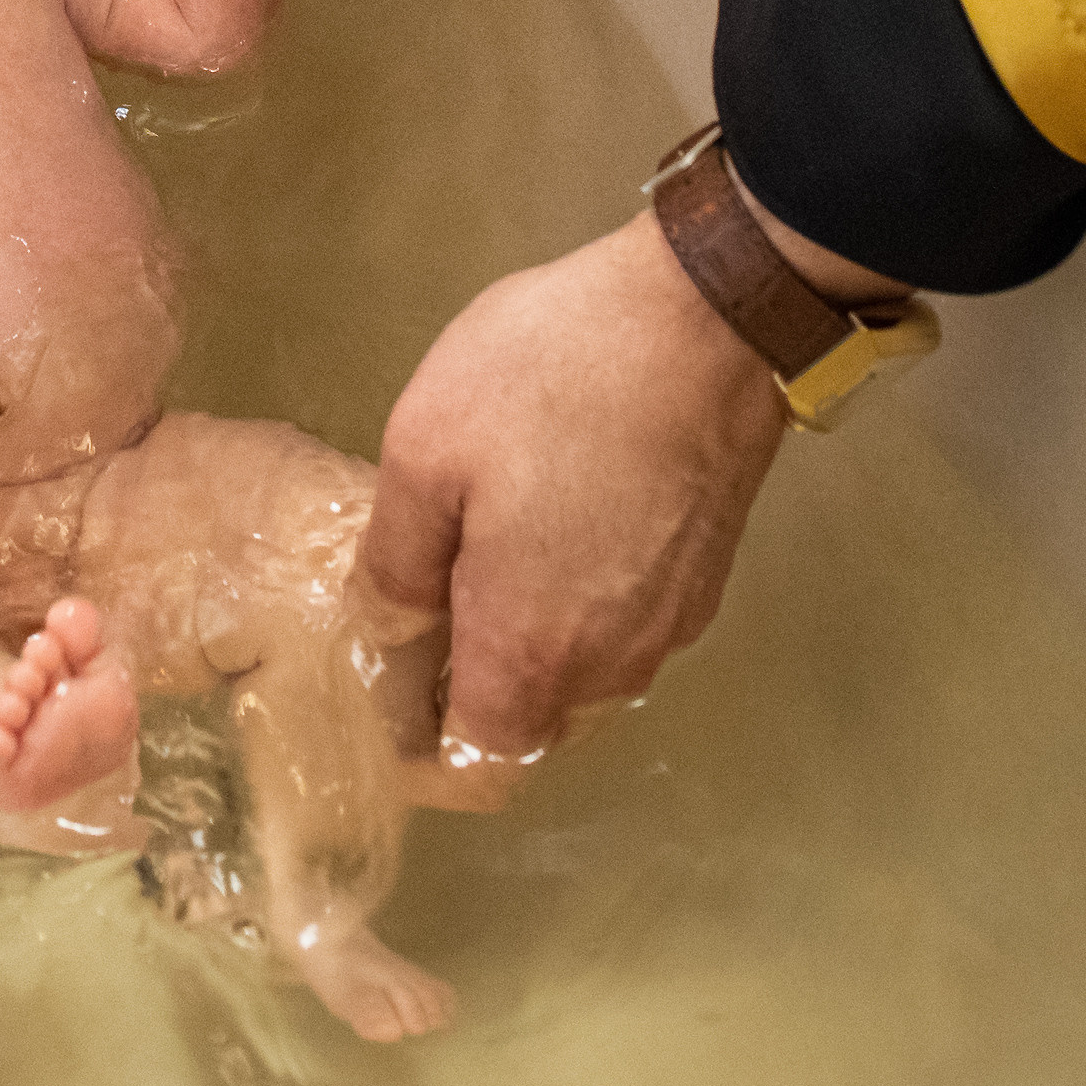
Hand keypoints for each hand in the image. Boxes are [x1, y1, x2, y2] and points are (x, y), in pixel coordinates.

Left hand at [359, 212, 786, 768]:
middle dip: (471, 693)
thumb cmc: (550, 376)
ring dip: (530, 644)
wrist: (703, 318)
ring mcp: (668, 625)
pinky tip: (555, 521)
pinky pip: (623, 628)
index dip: (422, 753)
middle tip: (424, 604)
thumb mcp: (427, 449)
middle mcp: (611, 664)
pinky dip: (581, 606)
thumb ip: (394, 563)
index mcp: (532, 649)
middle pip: (530, 727)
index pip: (476, 768)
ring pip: (582, 678)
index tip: (390, 694)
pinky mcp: (704, 579)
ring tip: (484, 551)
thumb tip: (381, 635)